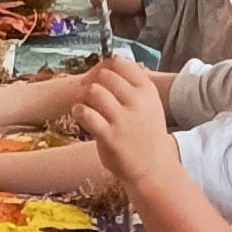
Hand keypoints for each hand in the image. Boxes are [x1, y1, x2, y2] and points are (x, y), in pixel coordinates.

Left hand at [66, 51, 175, 189]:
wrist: (153, 168)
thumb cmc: (145, 133)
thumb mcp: (149, 104)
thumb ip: (132, 86)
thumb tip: (106, 64)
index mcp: (147, 90)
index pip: (119, 63)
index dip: (102, 67)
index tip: (96, 78)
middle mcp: (137, 101)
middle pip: (103, 75)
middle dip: (90, 81)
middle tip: (85, 92)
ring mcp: (124, 119)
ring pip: (93, 91)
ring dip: (82, 96)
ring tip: (82, 104)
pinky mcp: (110, 136)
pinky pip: (86, 113)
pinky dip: (78, 110)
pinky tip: (79, 114)